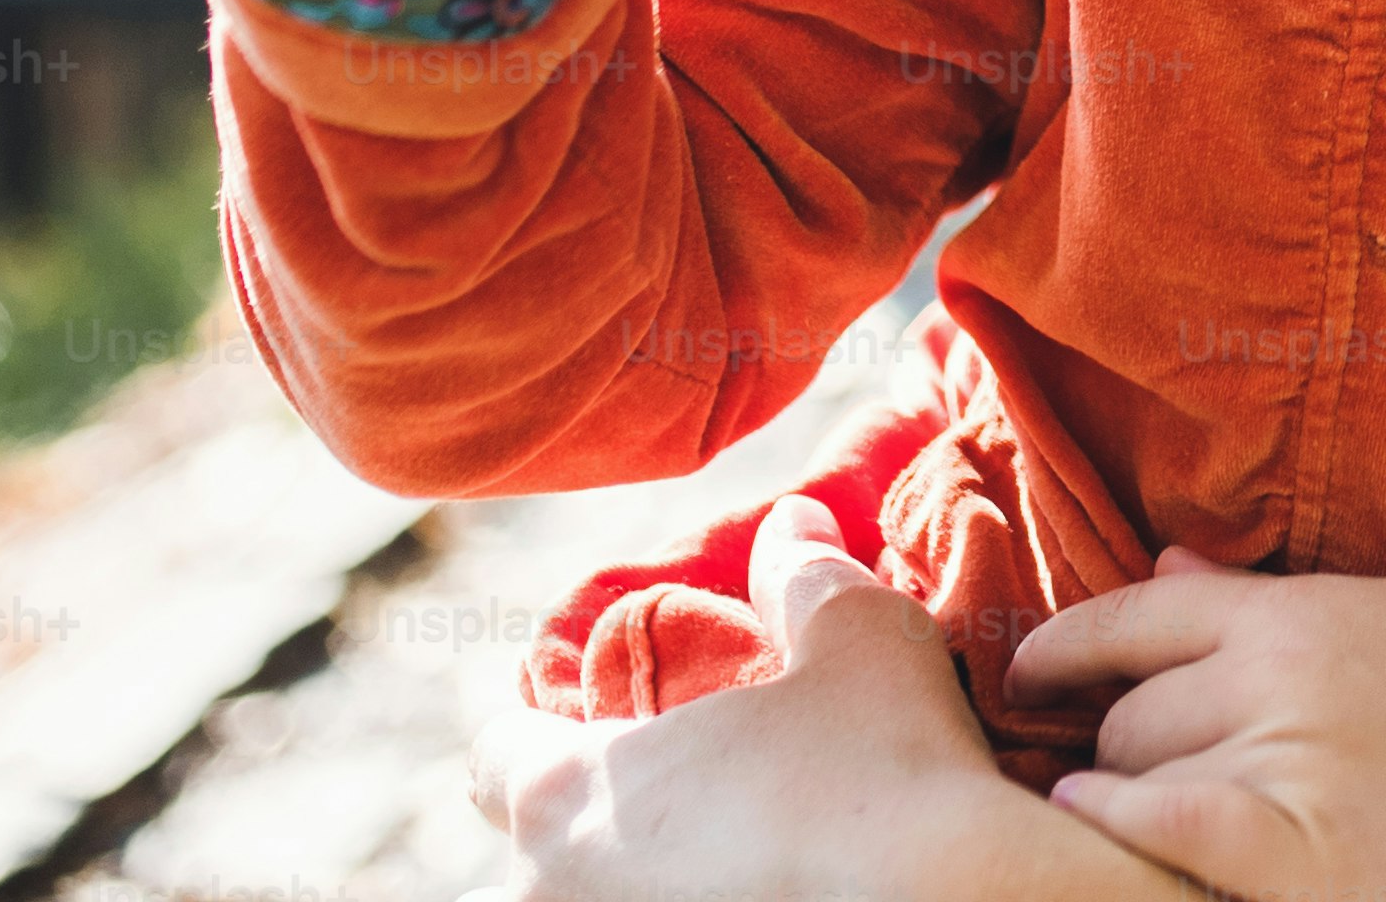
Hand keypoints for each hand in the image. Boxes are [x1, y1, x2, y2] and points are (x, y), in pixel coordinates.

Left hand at [472, 496, 1193, 901]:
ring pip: (596, 898)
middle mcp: (552, 893)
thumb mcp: (856, 638)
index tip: (612, 720)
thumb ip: (803, 577)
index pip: (498, 753)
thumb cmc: (886, 770)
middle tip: (702, 789)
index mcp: (567, 791)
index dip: (549, 726)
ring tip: (740, 856)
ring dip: (646, 875)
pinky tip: (772, 892)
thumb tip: (794, 521)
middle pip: (546, 843)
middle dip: (611, 814)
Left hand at [1013, 554, 1385, 901]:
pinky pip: (1157, 832)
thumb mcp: (1384, 616)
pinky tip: (1101, 832)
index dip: (1063, 649)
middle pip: (1126, 712)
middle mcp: (1273, 683)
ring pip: (1131, 776)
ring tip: (1102, 813)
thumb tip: (1163, 563)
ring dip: (1109, 795)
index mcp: (1295, 615)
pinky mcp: (1292, 863)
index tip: (1028, 676)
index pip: (1133, 615)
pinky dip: (1116, 831)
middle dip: (1105, 740)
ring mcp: (1280, 776)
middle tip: (1098, 766)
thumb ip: (1263, 599)